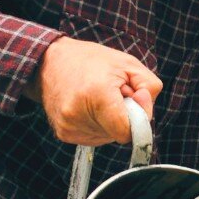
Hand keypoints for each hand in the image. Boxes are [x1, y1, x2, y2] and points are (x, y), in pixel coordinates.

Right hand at [25, 36, 162, 144]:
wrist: (50, 62)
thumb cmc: (92, 61)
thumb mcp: (129, 64)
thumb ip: (149, 87)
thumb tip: (145, 111)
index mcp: (97, 95)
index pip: (127, 131)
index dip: (138, 118)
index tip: (133, 100)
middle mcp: (78, 114)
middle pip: (119, 133)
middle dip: (123, 116)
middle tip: (112, 94)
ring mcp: (69, 127)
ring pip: (108, 137)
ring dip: (110, 121)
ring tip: (98, 98)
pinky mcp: (64, 134)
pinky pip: (94, 137)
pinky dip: (98, 124)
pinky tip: (88, 107)